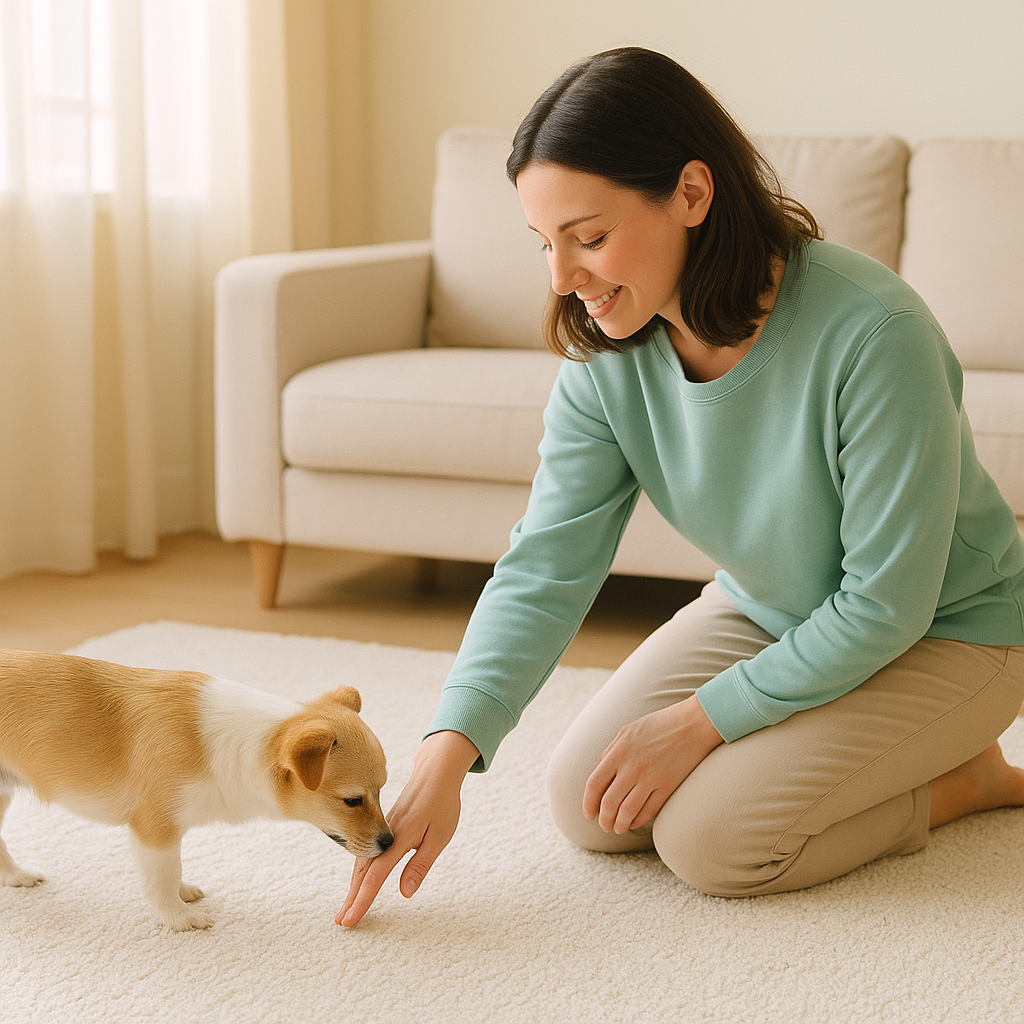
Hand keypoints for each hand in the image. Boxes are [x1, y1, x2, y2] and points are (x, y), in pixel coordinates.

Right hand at [336, 730, 479, 927]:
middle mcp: (386, 835)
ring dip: (354, 886)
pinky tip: (360, 880)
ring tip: (347, 907)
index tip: (350, 920)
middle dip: (352, 898)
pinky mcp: (385, 826)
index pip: (375, 877)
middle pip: (363, 872)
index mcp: (399, 839)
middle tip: (341, 922)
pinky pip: (368, 852)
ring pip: (363, 862)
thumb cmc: (442, 804)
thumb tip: (405, 892)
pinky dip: (361, 870)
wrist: (436, 771)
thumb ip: (420, 864)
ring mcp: (383, 830)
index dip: (362, 900)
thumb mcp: (439, 836)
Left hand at [583, 695, 722, 834]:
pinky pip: (648, 811)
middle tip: (604, 826)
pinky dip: (638, 820)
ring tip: (618, 828)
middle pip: (609, 802)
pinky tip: (634, 822)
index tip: (588, 814)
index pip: (594, 784)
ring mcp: (650, 778)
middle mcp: (632, 767)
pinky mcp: (667, 787)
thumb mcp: (628, 730)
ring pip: (627, 811)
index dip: (588, 803)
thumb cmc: (660, 724)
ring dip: (620, 824)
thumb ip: (612, 750)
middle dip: (604, 819)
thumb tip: (600, 768)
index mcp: (619, 752)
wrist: (693, 724)